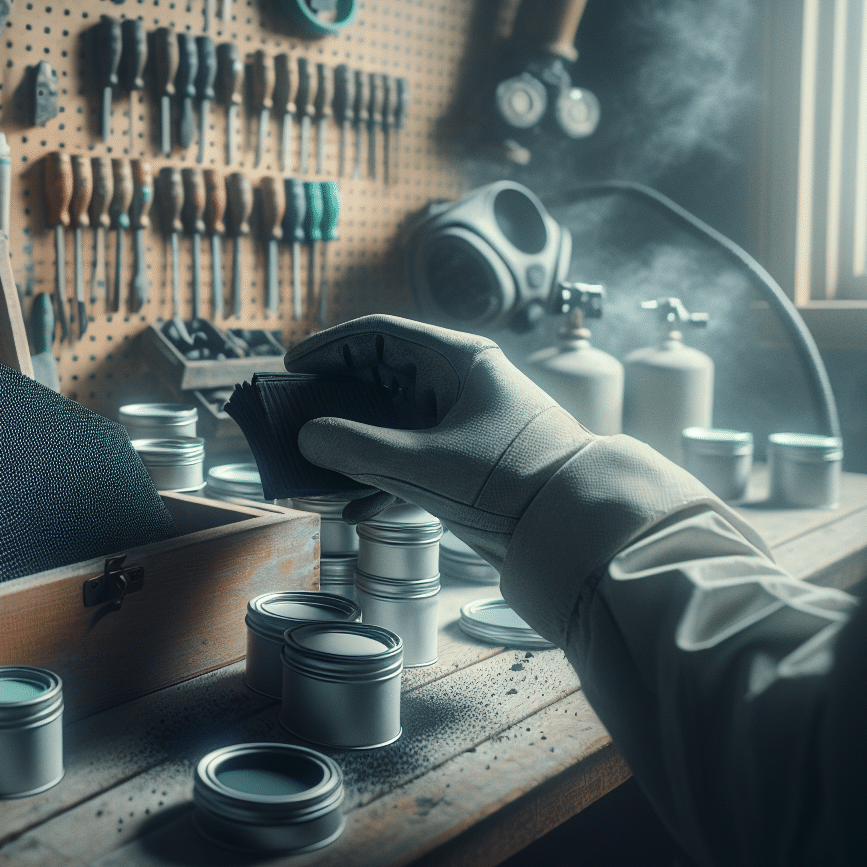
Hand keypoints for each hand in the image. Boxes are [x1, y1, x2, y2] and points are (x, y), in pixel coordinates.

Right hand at [284, 315, 592, 562]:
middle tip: (296, 418)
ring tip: (318, 467)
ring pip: (393, 421)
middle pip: (382, 377)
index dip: (328, 348)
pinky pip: (411, 457)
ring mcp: (465, 422)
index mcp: (458, 361)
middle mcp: (461, 383)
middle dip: (336, 401)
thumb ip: (356, 449)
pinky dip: (382, 476)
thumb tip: (307, 437)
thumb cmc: (513, 482)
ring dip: (355, 445)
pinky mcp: (468, 461)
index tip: (291, 369)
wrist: (575, 530)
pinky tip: (357, 507)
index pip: (379, 335)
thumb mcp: (423, 466)